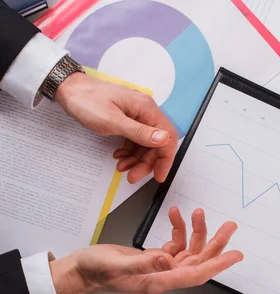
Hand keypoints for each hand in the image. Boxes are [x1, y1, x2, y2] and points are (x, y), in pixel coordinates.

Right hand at [50, 207, 242, 293]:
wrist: (80, 270)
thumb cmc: (95, 271)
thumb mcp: (118, 265)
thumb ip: (144, 263)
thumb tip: (168, 260)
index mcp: (160, 281)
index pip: (197, 274)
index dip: (218, 265)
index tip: (236, 256)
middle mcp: (165, 275)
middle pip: (199, 260)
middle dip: (216, 243)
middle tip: (229, 226)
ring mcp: (160, 267)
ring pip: (189, 249)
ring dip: (196, 231)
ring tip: (198, 212)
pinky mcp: (154, 258)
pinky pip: (175, 243)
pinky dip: (178, 229)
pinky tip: (174, 215)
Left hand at [55, 73, 177, 182]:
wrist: (68, 89)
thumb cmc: (87, 102)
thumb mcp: (112, 121)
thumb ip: (139, 132)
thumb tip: (164, 139)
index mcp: (146, 108)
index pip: (168, 136)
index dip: (166, 158)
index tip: (159, 175)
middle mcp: (146, 111)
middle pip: (157, 142)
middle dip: (147, 162)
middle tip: (133, 176)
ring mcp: (137, 114)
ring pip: (146, 143)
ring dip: (137, 159)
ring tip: (122, 167)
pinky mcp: (128, 118)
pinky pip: (136, 138)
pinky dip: (130, 151)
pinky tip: (119, 156)